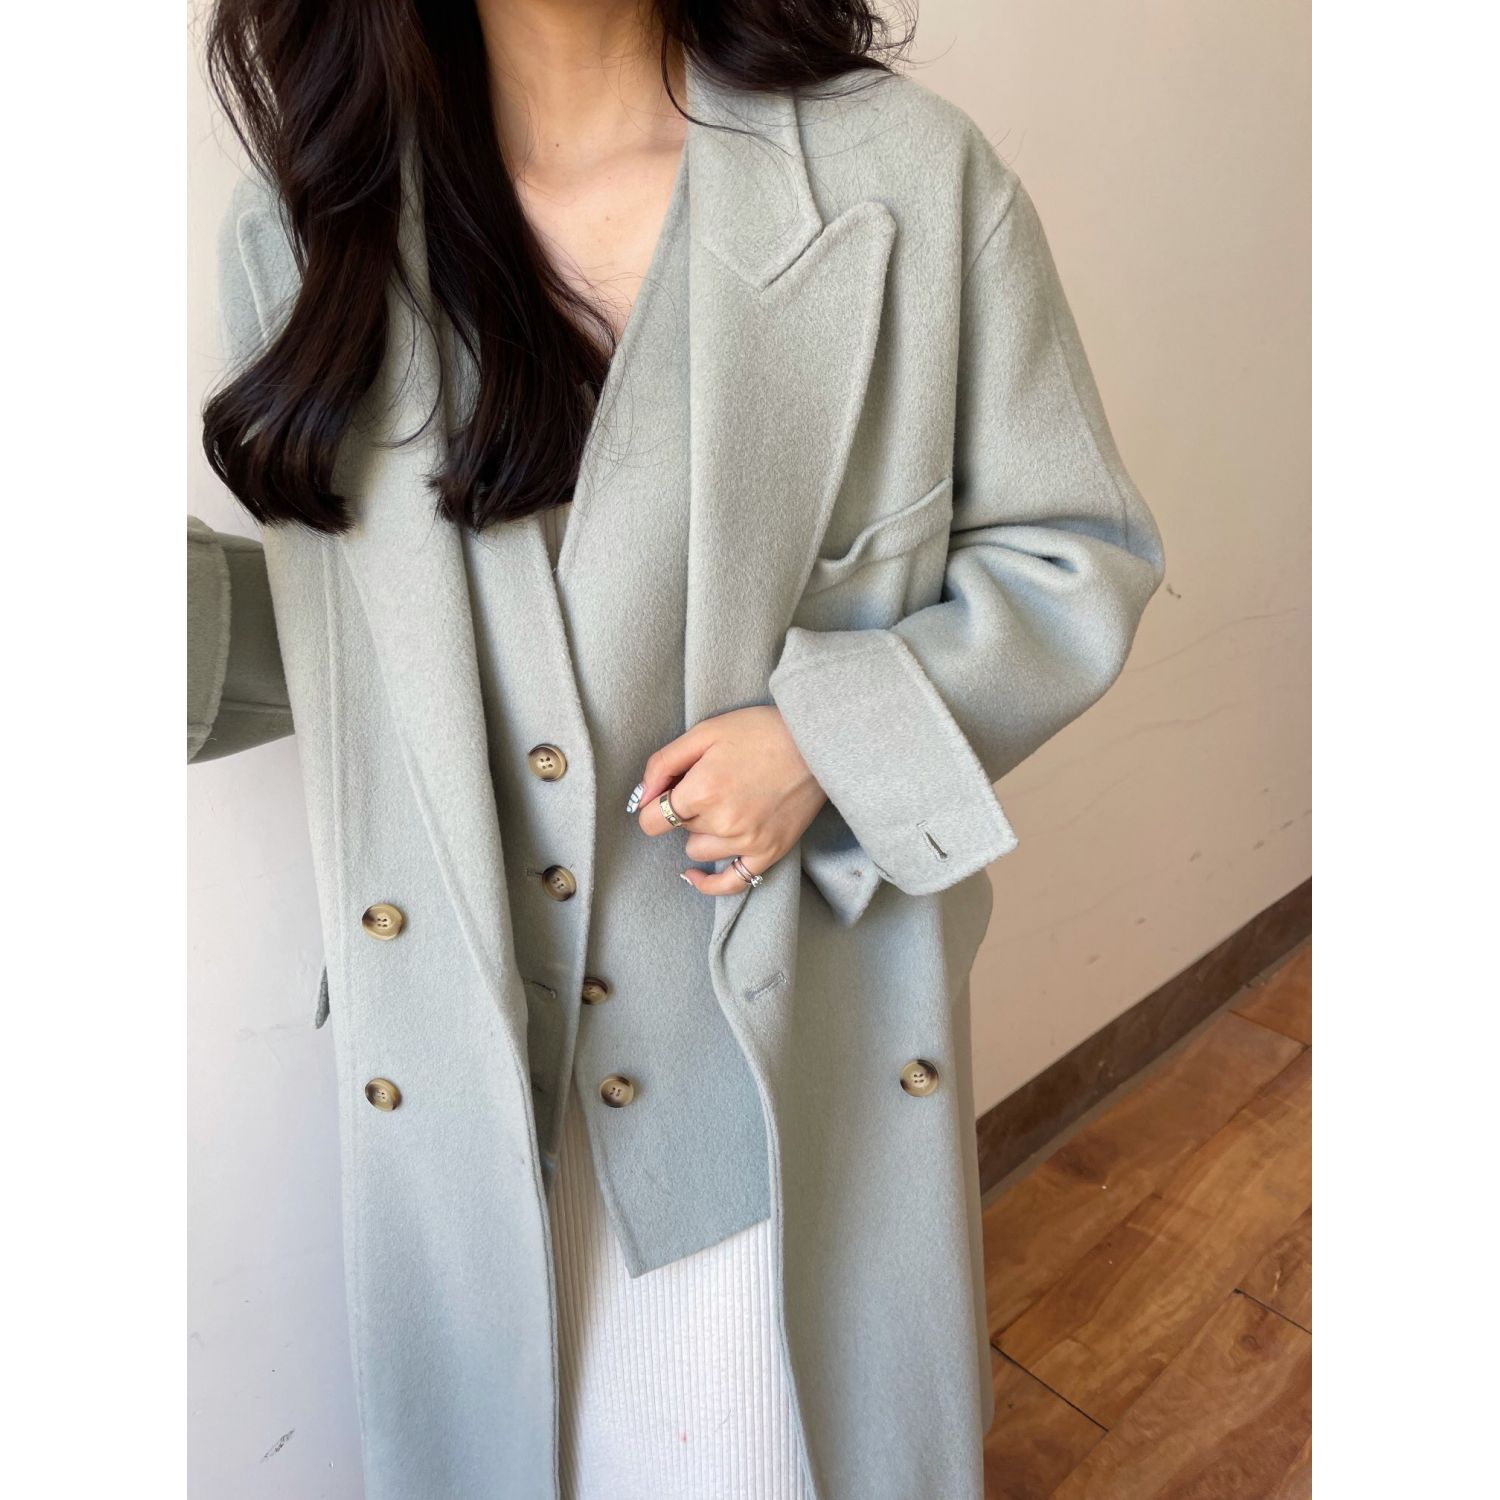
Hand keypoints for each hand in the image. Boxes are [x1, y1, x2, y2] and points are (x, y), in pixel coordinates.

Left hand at [630, 706, 827, 894]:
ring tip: (724, 804)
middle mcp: (721, 822)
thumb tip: (643, 794)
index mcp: (702, 791)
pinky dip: (709, 882)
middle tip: (709, 782)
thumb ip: (664, 763)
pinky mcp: (769, 852)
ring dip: (702, 832)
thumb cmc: (761, 731)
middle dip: (685, 808)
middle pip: (678, 829)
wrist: (816, 742)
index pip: (652, 819)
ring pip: (698, 850)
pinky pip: (731, 882)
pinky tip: (695, 875)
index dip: (654, 804)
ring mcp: (746, 842)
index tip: (667, 791)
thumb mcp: (705, 732)